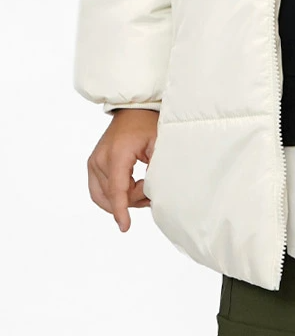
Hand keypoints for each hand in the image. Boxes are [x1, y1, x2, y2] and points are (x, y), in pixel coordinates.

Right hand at [87, 109, 157, 231]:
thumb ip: (157, 169)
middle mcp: (100, 159)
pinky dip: (114, 194)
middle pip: (111, 196)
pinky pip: (99, 190)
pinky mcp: (93, 164)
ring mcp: (94, 162)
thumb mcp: (159, 144)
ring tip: (143, 188)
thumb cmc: (149, 124)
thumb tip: (155, 193)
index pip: (116, 190)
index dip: (121, 210)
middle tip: (151, 191)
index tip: (125, 226)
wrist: (134, 108)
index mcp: (117, 154)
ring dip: (122, 199)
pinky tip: (132, 187)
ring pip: (103, 196)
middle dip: (130, 201)